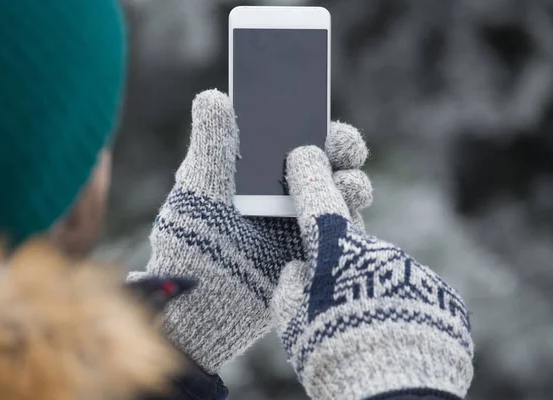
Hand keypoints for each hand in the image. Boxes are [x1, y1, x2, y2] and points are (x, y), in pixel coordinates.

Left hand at [128, 90, 371, 372]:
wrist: (204, 310)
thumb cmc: (192, 246)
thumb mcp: (199, 191)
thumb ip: (210, 146)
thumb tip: (214, 96)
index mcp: (254, 168)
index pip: (287, 132)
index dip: (307, 116)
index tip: (317, 107)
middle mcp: (282, 189)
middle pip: (323, 157)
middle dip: (342, 146)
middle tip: (348, 147)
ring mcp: (302, 219)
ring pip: (341, 190)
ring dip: (352, 182)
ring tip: (348, 186)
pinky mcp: (317, 249)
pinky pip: (345, 228)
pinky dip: (352, 218)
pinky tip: (349, 215)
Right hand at [272, 147, 473, 398]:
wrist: (398, 386)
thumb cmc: (333, 351)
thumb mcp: (291, 319)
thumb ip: (289, 284)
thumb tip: (298, 270)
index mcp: (332, 247)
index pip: (315, 192)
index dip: (306, 169)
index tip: (303, 150)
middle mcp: (371, 248)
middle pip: (346, 225)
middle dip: (333, 227)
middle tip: (326, 240)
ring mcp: (405, 267)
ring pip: (373, 260)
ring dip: (359, 276)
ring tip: (352, 309)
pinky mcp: (433, 290)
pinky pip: (399, 284)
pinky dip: (387, 297)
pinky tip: (380, 321)